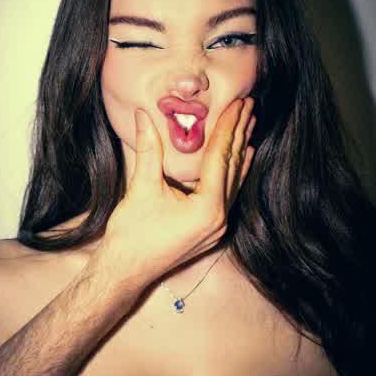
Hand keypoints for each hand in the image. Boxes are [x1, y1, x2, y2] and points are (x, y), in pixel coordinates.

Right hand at [90, 97, 255, 289]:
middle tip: (249, 105)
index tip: (236, 103)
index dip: (227, 127)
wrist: (125, 271)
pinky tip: (244, 159)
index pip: (220, 157)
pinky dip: (235, 174)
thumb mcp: (142, 187)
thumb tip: (143, 114)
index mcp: (207, 208)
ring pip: (234, 181)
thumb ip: (148, 149)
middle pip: (232, 167)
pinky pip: (229, 195)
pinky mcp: (211, 230)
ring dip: (241, 151)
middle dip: (240, 134)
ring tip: (250, 125)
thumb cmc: (132, 233)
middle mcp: (220, 219)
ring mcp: (217, 227)